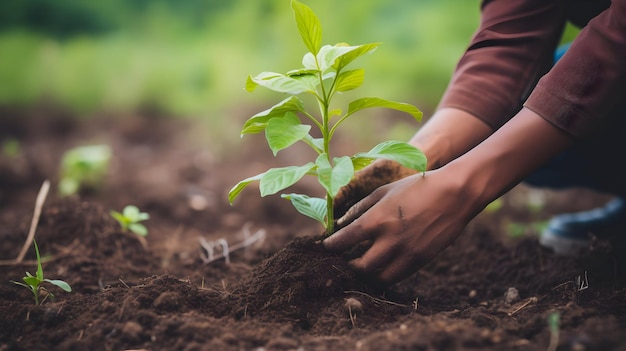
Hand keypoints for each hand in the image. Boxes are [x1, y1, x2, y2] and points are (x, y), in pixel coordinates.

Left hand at [324, 168, 477, 285]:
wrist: (454, 194)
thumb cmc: (416, 187)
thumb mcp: (384, 191)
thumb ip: (360, 208)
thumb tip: (341, 223)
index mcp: (377, 219)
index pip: (345, 240)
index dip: (331, 246)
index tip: (327, 246)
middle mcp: (390, 240)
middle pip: (360, 267)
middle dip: (347, 267)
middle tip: (343, 261)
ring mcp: (407, 253)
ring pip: (379, 278)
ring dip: (366, 275)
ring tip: (361, 267)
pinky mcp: (421, 260)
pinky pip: (397, 276)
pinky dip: (384, 275)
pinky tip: (380, 266)